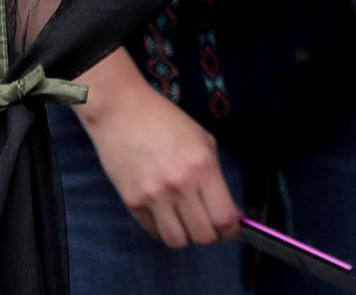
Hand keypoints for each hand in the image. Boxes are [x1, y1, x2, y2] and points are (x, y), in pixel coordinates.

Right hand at [73, 49, 240, 247]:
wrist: (123, 114)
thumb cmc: (168, 122)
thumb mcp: (203, 141)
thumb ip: (215, 175)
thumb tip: (226, 207)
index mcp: (204, 167)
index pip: (224, 217)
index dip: (231, 230)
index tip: (232, 228)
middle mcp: (180, 186)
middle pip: (203, 236)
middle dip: (211, 235)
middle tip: (210, 226)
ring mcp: (154, 197)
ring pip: (177, 241)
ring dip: (186, 237)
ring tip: (188, 223)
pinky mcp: (132, 203)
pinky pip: (154, 232)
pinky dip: (165, 230)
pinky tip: (168, 217)